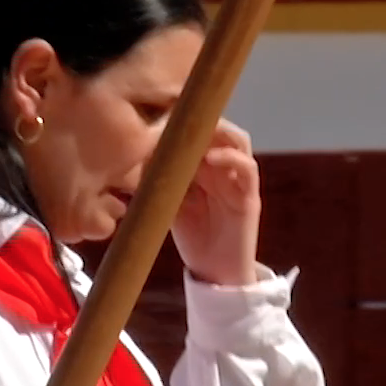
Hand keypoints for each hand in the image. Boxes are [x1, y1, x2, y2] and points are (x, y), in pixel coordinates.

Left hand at [171, 119, 260, 286]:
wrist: (215, 272)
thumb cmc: (192, 237)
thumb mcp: (168, 203)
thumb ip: (158, 181)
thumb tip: (135, 157)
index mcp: (204, 166)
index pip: (199, 132)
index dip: (184, 120)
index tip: (161, 112)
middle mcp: (223, 167)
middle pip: (219, 128)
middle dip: (201, 119)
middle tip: (179, 116)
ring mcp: (238, 179)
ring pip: (237, 140)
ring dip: (219, 132)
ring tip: (198, 132)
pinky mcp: (249, 195)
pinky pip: (247, 168)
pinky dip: (231, 157)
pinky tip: (211, 157)